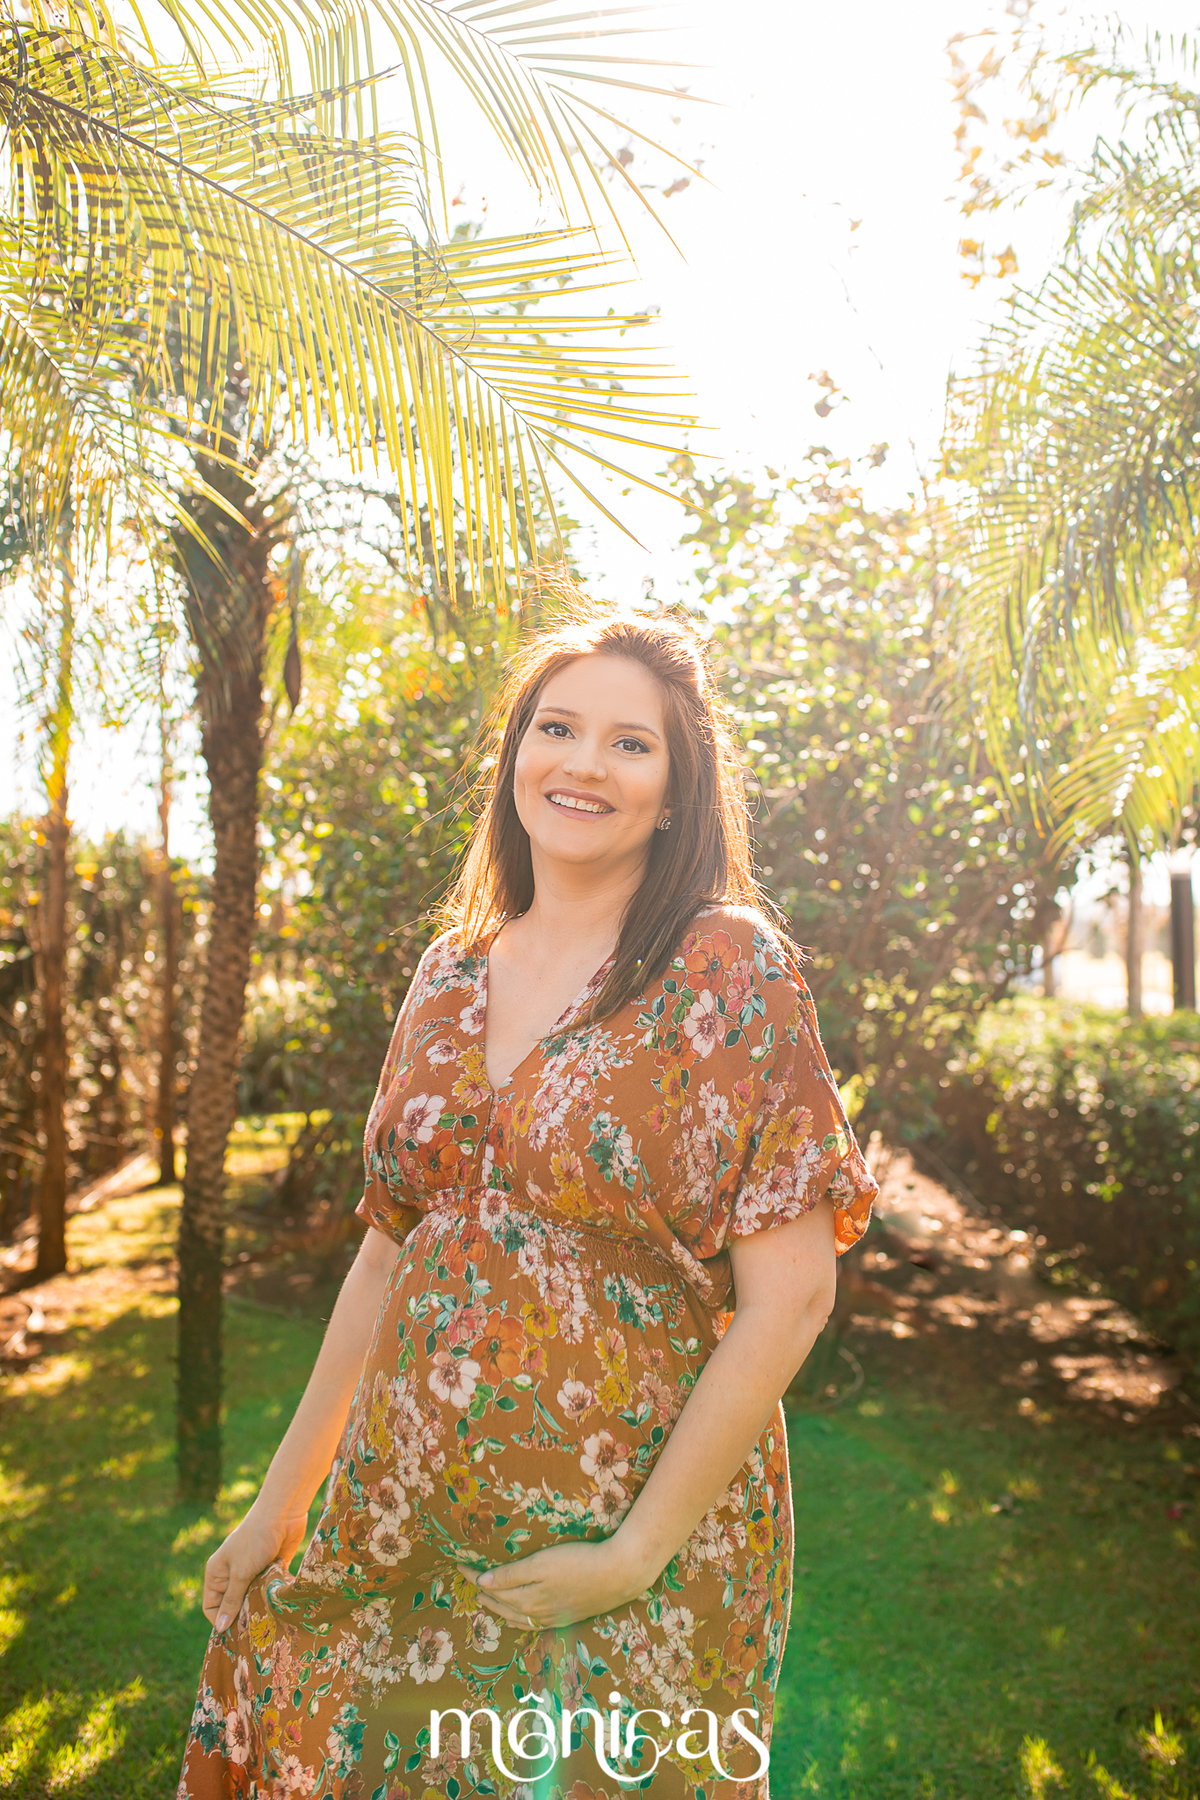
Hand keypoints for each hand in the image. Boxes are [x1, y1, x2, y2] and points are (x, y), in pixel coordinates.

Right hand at [202, 1501, 308, 1632]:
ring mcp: (252, 1572)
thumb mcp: (240, 1572)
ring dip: (259, 1608)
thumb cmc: (255, 1540)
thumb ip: (231, 1600)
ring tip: (268, 1620)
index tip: (237, 1634)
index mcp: (217, 1574)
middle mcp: (232, 1574)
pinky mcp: (270, 1570)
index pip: (212, 1607)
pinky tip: (279, 1607)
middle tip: (255, 1632)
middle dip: (243, 1617)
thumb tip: (220, 1630)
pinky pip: (267, 1592)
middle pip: (233, 1606)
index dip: (221, 1622)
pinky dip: (272, 1598)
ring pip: (252, 1600)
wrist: (283, 1512)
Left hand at [459, 1536, 655, 1631]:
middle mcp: (537, 1614)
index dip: (474, 1578)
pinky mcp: (566, 1616)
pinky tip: (519, 1616)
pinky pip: (533, 1623)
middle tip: (469, 1581)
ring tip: (486, 1599)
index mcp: (527, 1599)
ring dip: (499, 1608)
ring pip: (516, 1617)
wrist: (618, 1574)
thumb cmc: (579, 1562)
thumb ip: (512, 1575)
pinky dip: (519, 1620)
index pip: (492, 1589)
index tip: (459, 1566)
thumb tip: (483, 1583)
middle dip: (483, 1594)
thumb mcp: (542, 1563)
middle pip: (502, 1606)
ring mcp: (552, 1617)